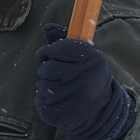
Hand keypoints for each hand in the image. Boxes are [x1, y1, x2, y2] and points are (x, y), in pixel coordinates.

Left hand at [35, 24, 135, 139]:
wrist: (100, 111)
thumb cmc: (87, 77)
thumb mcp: (84, 55)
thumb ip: (64, 40)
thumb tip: (47, 26)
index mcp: (92, 59)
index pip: (57, 48)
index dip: (49, 51)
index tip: (49, 54)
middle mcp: (85, 78)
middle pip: (46, 67)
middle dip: (47, 69)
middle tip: (58, 74)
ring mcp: (73, 98)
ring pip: (41, 84)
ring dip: (45, 84)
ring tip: (61, 88)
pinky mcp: (61, 113)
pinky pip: (40, 99)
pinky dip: (44, 99)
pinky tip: (58, 100)